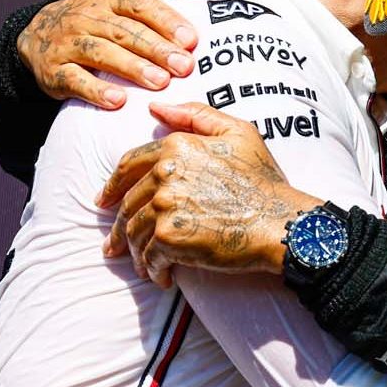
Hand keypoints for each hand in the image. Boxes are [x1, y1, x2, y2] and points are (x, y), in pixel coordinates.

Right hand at [20, 0, 209, 108]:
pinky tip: (118, 101)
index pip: (139, 4)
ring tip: (160, 83)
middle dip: (156, 49)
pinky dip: (96, 90)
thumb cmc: (104, 12)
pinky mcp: (54, 70)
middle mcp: (88, 17)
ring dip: (132, 68)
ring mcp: (68, 43)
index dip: (165, 20)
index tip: (191, 39)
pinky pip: (74, 80)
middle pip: (124, 31)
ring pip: (101, 53)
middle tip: (184, 66)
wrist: (40, 33)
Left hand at [99, 102, 315, 286]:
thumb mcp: (239, 132)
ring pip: (134, 233)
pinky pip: (149, 258)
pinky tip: (161, 278)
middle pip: (128, 204)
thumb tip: (156, 108)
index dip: (113, 185)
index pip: (129, 165)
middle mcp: (164, 174)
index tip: (104, 201)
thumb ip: (196, 114)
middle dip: (120, 228)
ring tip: (143, 266)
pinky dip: (152, 271)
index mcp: (176, 147)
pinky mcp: (169, 238)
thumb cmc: (264, 180)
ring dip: (136, 253)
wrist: (281, 222)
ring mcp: (164, 206)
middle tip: (115, 247)